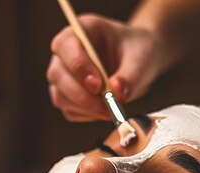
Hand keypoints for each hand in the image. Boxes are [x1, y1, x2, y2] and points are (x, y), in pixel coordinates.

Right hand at [47, 14, 165, 121]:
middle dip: (82, 94)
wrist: (140, 63)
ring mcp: (64, 75)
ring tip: (112, 110)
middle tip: (108, 106)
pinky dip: (87, 115)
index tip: (98, 86)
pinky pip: (69, 111)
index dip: (78, 66)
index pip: (66, 45)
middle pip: (58, 74)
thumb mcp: (141, 60)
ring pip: (60, 96)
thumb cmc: (139, 53)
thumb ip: (130, 76)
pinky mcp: (68, 96)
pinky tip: (105, 111)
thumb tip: (116, 94)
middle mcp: (66, 51)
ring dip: (85, 108)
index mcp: (82, 30)